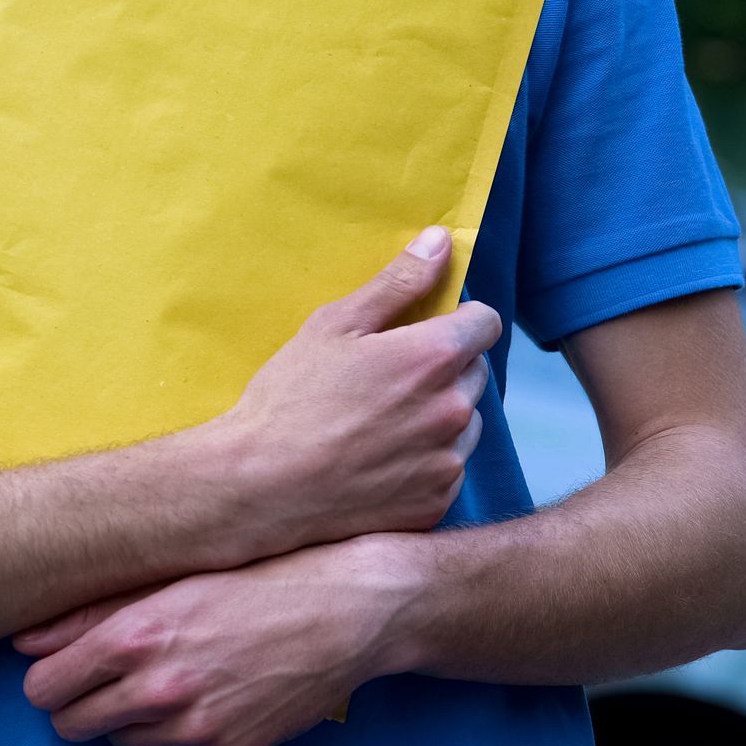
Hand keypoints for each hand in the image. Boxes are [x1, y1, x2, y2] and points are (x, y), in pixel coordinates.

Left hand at [14, 535, 426, 745]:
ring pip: (123, 740)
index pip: (45, 688)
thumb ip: (91, 614)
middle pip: (72, 726)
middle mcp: (158, 687)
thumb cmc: (255, 581)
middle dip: (79, 705)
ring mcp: (194, 726)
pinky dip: (184, 728)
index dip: (48, 681)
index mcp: (135, 636)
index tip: (60, 672)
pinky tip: (215, 690)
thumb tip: (24, 642)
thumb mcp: (171, 582)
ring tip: (171, 677)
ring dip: (132, 717)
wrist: (346, 612)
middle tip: (104, 681)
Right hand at [204, 227, 499, 549]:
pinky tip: (378, 462)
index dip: (459, 321)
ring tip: (379, 425)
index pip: (486, 323)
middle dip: (443, 370)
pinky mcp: (435, 503)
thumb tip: (441, 241)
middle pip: (475, 373)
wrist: (260, 486)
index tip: (425, 330)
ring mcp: (447, 461)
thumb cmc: (289, 400)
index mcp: (432, 357)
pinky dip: (424, 463)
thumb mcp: (334, 326)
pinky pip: (446, 470)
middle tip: (386, 382)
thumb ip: (396, 282)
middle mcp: (452, 409)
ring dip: (438, 417)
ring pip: (464, 424)